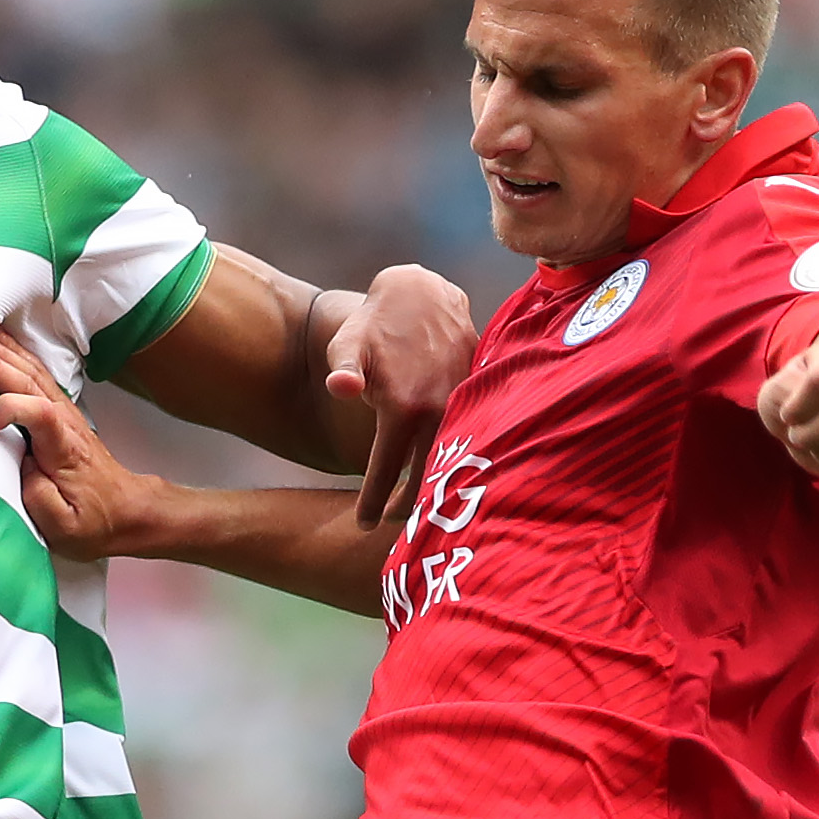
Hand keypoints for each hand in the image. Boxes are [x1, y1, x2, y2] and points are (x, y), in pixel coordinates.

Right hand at [0, 334, 176, 558]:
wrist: (126, 510)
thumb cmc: (94, 521)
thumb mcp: (65, 527)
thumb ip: (38, 497)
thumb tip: (17, 466)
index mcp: (64, 450)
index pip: (40, 414)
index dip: (10, 410)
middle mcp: (66, 424)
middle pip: (32, 384)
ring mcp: (65, 414)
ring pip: (34, 375)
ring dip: (5, 355)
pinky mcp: (60, 413)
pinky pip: (37, 376)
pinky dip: (17, 357)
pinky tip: (0, 345)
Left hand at [334, 263, 475, 525]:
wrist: (421, 292)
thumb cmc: (373, 324)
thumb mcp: (349, 344)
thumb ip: (344, 369)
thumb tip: (340, 387)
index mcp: (403, 409)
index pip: (384, 472)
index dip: (371, 503)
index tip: (361, 526)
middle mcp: (437, 412)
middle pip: (425, 479)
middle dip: (409, 507)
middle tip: (392, 522)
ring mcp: (462, 404)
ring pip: (452, 460)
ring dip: (438, 484)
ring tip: (422, 506)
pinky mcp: (478, 396)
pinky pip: (468, 437)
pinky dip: (458, 457)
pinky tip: (448, 470)